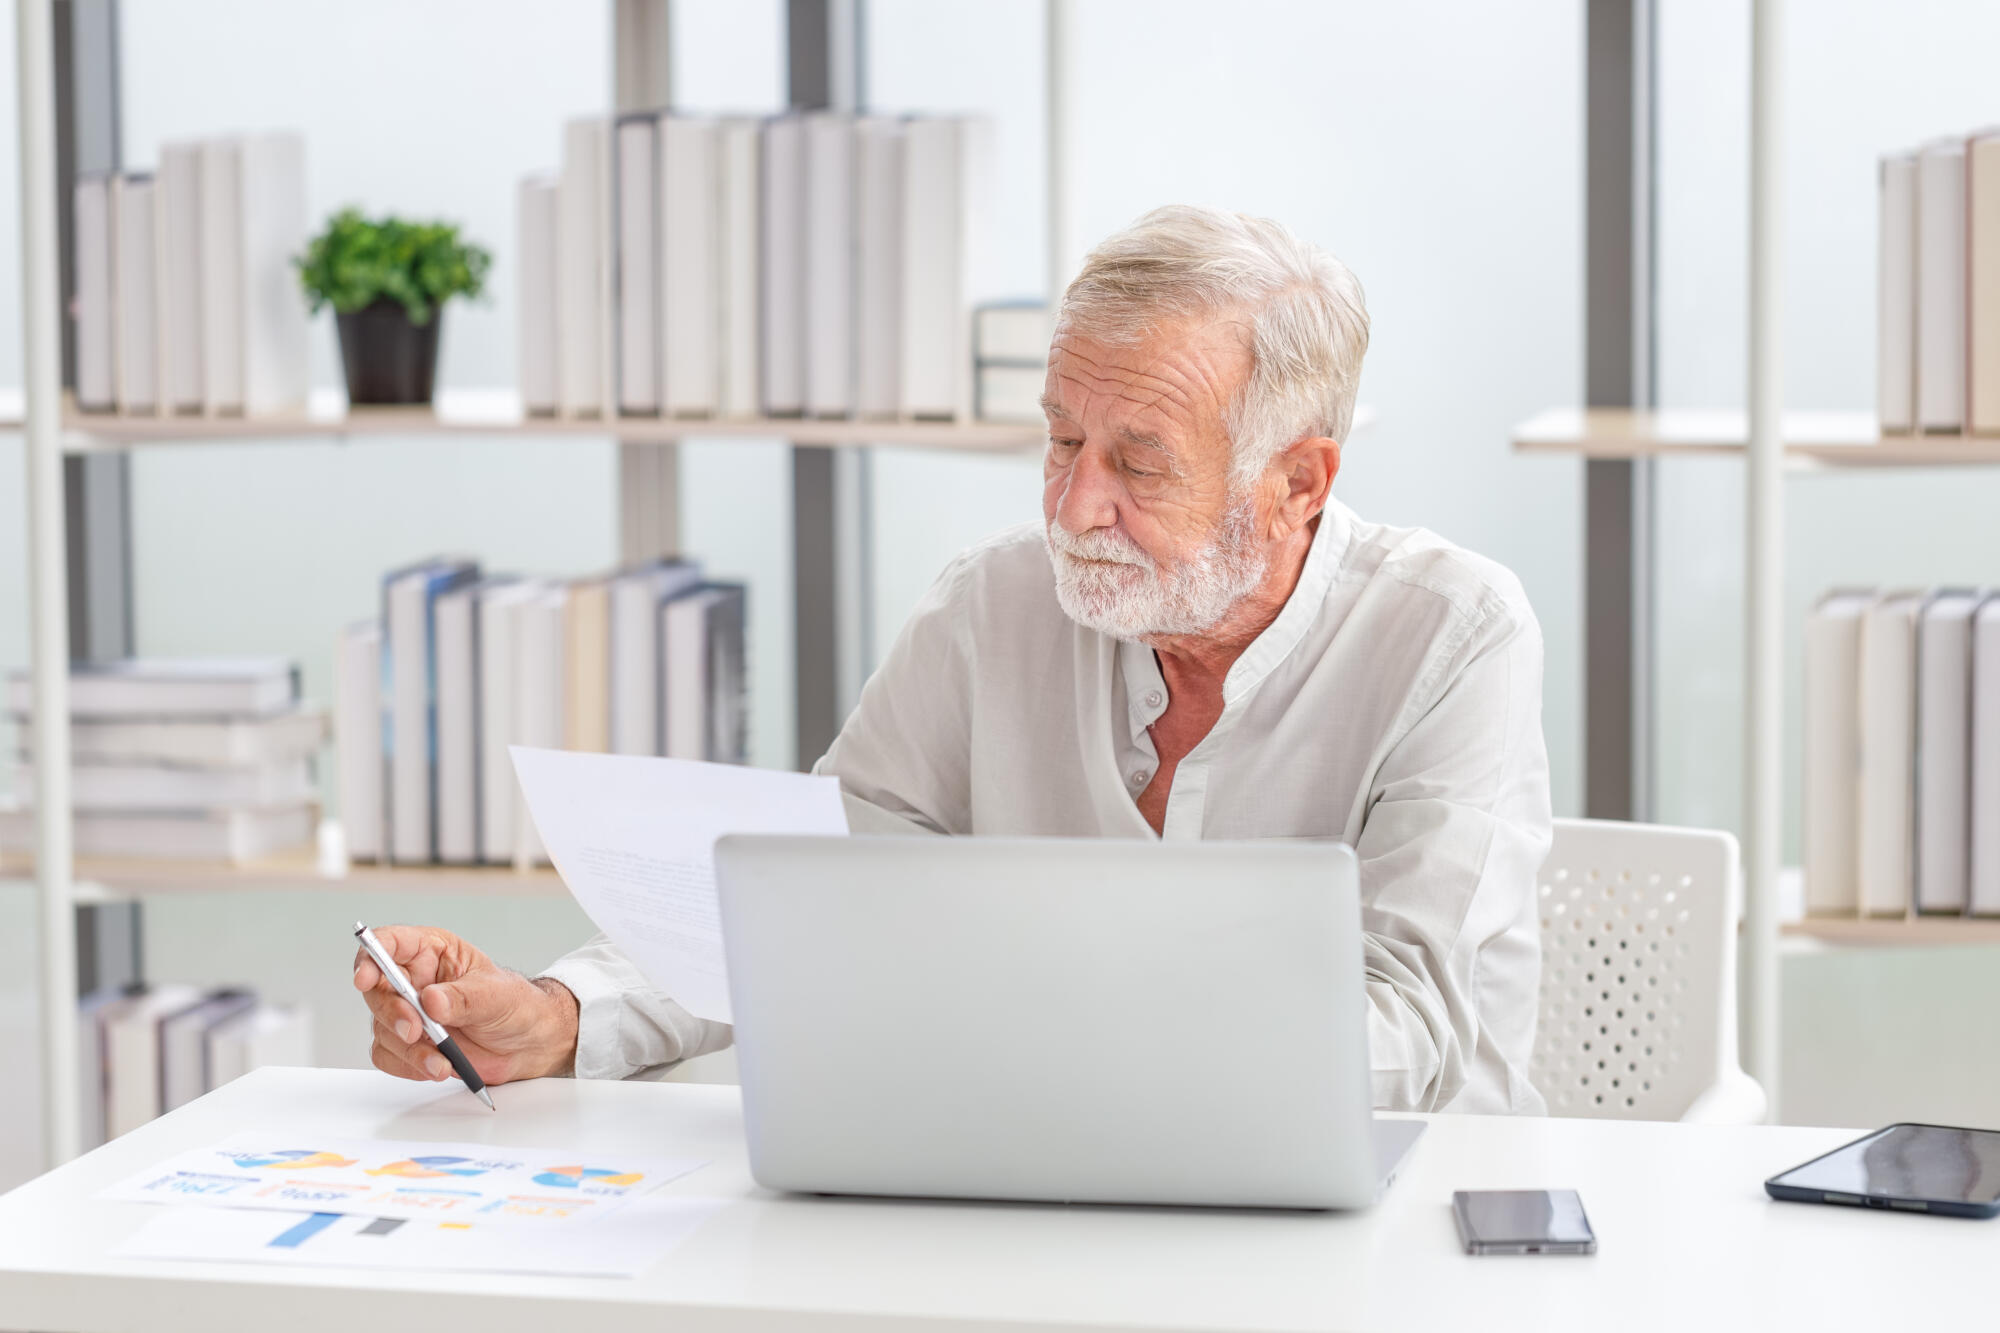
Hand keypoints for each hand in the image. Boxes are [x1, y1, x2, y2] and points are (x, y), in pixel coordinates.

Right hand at [352, 924, 578, 1085]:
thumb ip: (464, 997)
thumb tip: (431, 1000)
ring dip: (407, 1049)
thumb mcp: (497, 995)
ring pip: (381, 1028)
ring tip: (441, 1061)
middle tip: (414, 1031)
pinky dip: (408, 1065)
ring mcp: (409, 1012)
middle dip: (392, 1014)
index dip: (371, 957)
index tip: (365, 979)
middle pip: (377, 991)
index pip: (390, 943)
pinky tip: (435, 1067)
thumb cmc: (515, 1006)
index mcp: (433, 951)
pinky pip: (388, 1055)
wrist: (527, 1043)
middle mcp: (414, 980)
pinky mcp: (410, 1043)